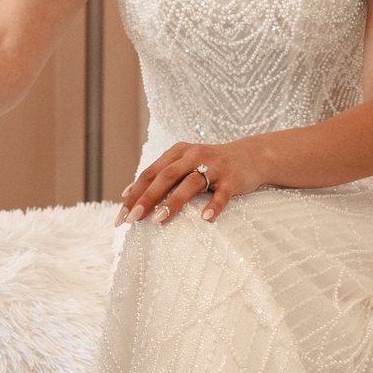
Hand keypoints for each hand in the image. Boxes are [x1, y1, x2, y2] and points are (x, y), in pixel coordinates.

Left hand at [117, 141, 266, 224]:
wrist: (251, 156)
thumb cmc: (210, 165)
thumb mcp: (183, 165)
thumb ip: (159, 177)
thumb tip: (128, 194)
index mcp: (178, 153)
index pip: (150, 173)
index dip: (134, 194)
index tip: (121, 216)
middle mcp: (194, 156)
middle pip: (166, 176)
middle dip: (147, 198)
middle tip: (132, 219)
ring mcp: (214, 167)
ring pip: (191, 183)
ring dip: (174, 201)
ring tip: (159, 219)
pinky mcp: (232, 179)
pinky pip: (222, 194)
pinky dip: (214, 206)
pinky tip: (206, 219)